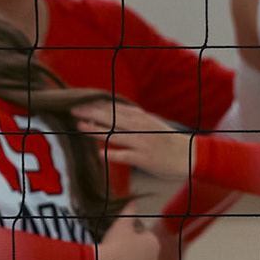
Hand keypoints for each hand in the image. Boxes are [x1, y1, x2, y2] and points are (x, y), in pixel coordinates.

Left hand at [73, 100, 193, 180]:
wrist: (187, 154)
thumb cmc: (165, 139)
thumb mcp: (149, 122)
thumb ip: (131, 117)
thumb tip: (111, 110)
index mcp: (139, 117)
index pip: (114, 108)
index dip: (96, 105)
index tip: (80, 101)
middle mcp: (139, 127)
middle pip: (111, 118)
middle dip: (91, 113)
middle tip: (73, 110)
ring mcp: (141, 142)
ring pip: (115, 134)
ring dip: (96, 130)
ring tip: (80, 127)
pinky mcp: (144, 158)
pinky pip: (125, 156)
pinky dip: (112, 155)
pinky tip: (100, 154)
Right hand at [96, 209, 161, 259]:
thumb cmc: (115, 243)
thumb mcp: (122, 223)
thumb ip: (130, 210)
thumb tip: (134, 200)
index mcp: (154, 245)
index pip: (144, 235)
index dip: (131, 233)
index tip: (120, 234)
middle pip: (141, 252)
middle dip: (130, 249)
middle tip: (115, 245)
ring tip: (110, 256)